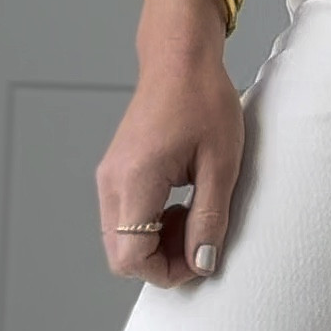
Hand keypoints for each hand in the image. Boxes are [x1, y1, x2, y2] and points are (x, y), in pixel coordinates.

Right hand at [97, 0, 245, 283]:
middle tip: (200, 239)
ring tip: (194, 217)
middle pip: (120, 256)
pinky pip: (123, 220)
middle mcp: (112, 182)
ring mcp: (109, 177)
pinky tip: (180, 205)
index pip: (132, 258)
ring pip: (120, 241)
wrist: (179, 58)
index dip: (167, 272)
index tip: (201, 257)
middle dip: (161, 262)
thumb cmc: (204, 101)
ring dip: (157, 244)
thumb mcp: (221, 164)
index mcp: (136, 180)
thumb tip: (203, 263)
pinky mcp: (115, 173)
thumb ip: (210, 219)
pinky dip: (150, 227)